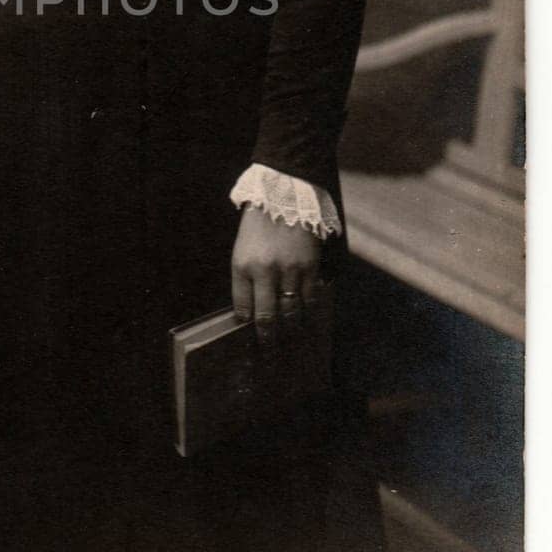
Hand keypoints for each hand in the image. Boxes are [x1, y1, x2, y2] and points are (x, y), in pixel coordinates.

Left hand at [231, 207, 321, 343]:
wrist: (283, 196)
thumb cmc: (258, 226)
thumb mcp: (241, 251)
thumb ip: (244, 282)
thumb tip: (249, 314)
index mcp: (243, 266)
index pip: (243, 309)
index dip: (247, 329)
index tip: (251, 342)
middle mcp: (265, 271)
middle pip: (268, 317)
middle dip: (269, 341)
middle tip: (270, 356)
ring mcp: (290, 269)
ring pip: (291, 312)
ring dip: (290, 331)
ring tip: (289, 343)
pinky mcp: (310, 266)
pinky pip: (310, 298)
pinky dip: (308, 312)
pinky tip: (306, 320)